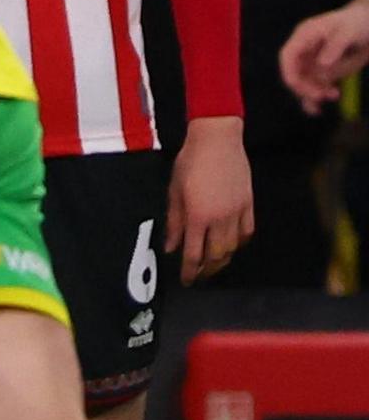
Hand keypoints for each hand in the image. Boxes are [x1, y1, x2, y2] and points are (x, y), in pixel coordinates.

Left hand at [167, 117, 252, 283]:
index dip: (189, 270)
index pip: (193, 253)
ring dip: (223, 259)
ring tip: (214, 264)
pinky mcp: (249, 204)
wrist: (217, 140)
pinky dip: (239, 242)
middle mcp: (220, 217)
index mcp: (198, 215)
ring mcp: (237, 211)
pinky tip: (232, 244)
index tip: (186, 279)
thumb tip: (171, 246)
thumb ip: (173, 221)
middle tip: (199, 276)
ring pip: (233, 246)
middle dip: (207, 270)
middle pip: (216, 255)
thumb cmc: (190, 161)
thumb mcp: (174, 191)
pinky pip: (247, 231)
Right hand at [281, 0, 368, 111]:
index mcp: (305, 36)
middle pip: (295, 72)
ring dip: (314, 93)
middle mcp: (305, 50)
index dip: (288, 71)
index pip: (288, 55)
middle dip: (305, 86)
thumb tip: (322, 64)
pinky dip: (315, 99)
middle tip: (322, 95)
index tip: (296, 86)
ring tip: (334, 95)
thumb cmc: (358, 22)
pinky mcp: (324, 71)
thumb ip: (335, 46)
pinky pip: (315, 87)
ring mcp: (314, 61)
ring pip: (304, 83)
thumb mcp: (348, 31)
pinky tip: (318, 109)